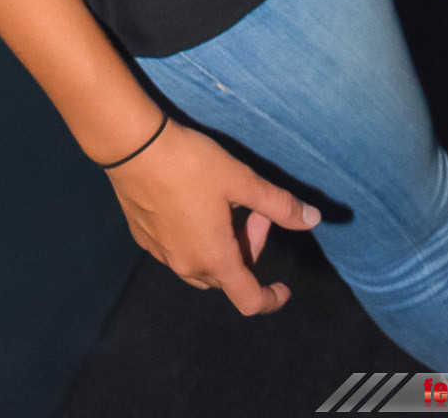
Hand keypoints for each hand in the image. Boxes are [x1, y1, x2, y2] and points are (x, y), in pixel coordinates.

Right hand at [105, 117, 318, 315]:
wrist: (133, 147)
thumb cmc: (192, 164)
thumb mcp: (241, 180)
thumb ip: (279, 204)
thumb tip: (314, 219)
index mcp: (215, 258)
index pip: (248, 300)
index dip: (271, 299)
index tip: (284, 288)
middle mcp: (186, 265)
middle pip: (226, 276)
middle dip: (247, 249)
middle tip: (254, 210)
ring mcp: (161, 253)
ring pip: (201, 264)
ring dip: (221, 246)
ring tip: (224, 206)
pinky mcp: (142, 237)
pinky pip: (177, 250)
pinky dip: (195, 238)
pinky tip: (193, 203)